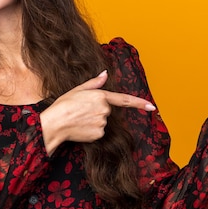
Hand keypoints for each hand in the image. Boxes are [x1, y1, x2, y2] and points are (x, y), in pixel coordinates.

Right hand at [40, 70, 155, 155]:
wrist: (55, 123)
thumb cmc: (63, 105)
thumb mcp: (78, 90)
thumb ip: (94, 83)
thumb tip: (105, 74)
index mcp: (101, 96)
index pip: (125, 100)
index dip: (140, 103)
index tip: (152, 107)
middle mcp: (104, 109)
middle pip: (107, 111)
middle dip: (97, 111)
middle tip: (81, 111)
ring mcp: (103, 123)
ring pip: (103, 122)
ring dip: (93, 121)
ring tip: (79, 119)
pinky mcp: (99, 134)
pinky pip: (99, 132)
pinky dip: (91, 131)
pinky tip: (81, 128)